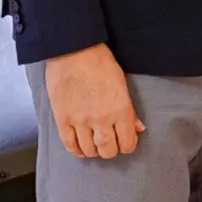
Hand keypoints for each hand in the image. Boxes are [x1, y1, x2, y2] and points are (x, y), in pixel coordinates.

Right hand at [44, 44, 142, 159]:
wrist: (72, 51)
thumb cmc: (99, 62)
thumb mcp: (122, 83)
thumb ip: (130, 110)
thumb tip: (138, 128)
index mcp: (120, 110)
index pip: (128, 142)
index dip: (127, 145)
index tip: (125, 142)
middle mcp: (102, 119)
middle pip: (108, 150)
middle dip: (110, 150)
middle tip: (109, 144)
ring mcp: (81, 121)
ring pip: (89, 150)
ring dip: (93, 151)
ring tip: (94, 145)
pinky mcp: (62, 119)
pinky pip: (69, 143)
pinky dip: (75, 150)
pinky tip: (79, 149)